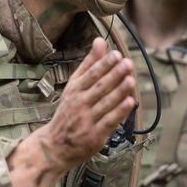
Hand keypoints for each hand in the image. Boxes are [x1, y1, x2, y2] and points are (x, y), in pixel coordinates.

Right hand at [9, 38, 135, 186]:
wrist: (55, 145)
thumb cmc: (68, 111)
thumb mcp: (74, 85)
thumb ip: (89, 64)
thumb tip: (100, 40)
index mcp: (75, 90)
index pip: (91, 75)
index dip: (104, 64)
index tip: (116, 54)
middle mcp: (80, 103)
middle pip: (99, 87)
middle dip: (114, 75)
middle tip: (127, 63)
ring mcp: (87, 120)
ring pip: (105, 103)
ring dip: (118, 92)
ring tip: (130, 79)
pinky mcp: (95, 135)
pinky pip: (109, 121)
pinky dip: (119, 112)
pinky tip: (130, 102)